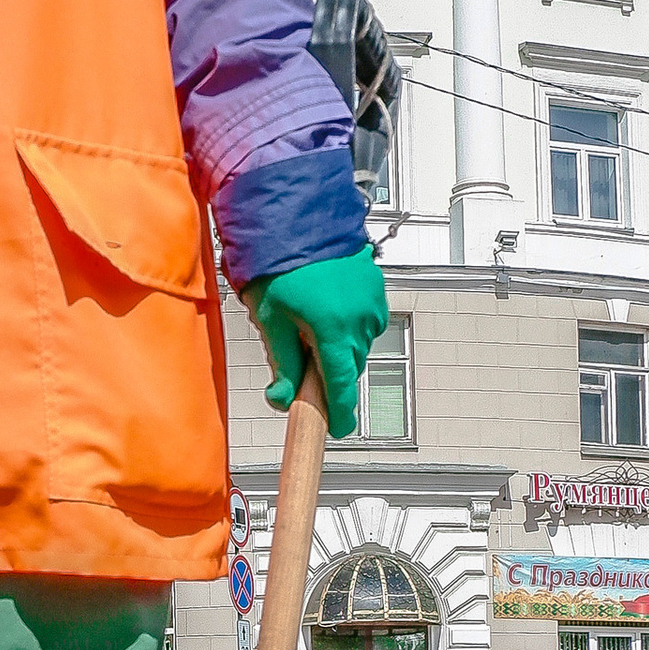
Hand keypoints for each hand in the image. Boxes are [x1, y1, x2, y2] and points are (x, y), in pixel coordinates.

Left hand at [243, 248, 389, 439]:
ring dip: (340, 346)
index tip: (340, 428)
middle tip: (305, 354)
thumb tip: (282, 399)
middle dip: (330, 371)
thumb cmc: (280, 265)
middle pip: (349, 367)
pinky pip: (365, 323)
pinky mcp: (377, 290)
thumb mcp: (271, 318)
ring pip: (358, 345)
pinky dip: (349, 325)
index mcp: (331, 329)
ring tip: (312, 320)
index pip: (339, 384)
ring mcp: (371, 304)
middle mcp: (358, 319)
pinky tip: (328, 307)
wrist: (300, 221)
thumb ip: (282, 362)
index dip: (339, 411)